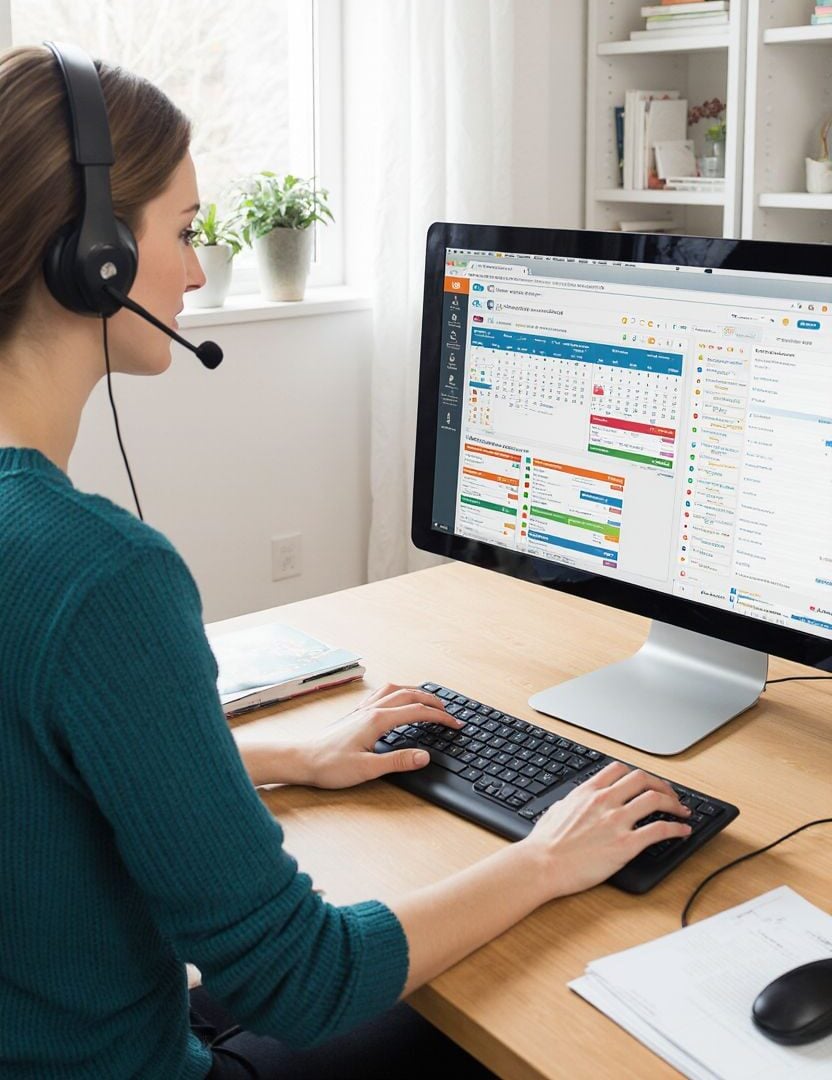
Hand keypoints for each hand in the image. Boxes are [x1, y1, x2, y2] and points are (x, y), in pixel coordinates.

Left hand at [306, 683, 460, 789]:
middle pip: (409, 695)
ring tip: (429, 701)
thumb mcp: (368, 769)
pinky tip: (397, 699)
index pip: (417, 712)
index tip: (455, 725)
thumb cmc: (330, 765)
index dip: (440, 718)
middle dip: (433, 702)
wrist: (302, 759)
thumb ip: (398, 761)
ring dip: (416, 691)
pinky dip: (398, 692)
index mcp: (377, 720)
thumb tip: (424, 756)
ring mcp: (362, 709)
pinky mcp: (356, 714)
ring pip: (395, 689)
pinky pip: (382, 694)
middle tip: (449, 713)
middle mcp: (371, 709)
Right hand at [521, 762, 692, 899]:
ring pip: (656, 799)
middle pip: (642, 779)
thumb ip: (573, 802)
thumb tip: (576, 802)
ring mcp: (616, 821)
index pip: (619, 770)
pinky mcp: (626, 844)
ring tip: (682, 810)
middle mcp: (605, 800)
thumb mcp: (557, 810)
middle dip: (661, 785)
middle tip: (669, 795)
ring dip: (674, 803)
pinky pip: (660, 829)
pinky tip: (683, 831)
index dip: (637, 775)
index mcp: (588, 792)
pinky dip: (677, 828)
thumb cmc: (544, 843)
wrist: (542, 864)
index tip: (645, 783)